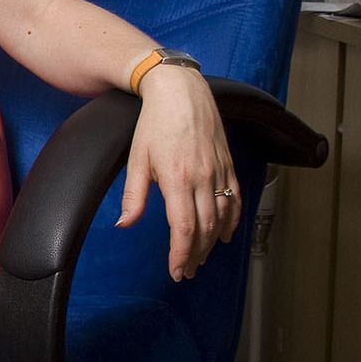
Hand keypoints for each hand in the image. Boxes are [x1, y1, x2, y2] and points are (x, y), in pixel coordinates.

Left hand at [116, 63, 238, 281]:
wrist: (181, 91)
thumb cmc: (155, 122)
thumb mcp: (137, 159)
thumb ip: (133, 196)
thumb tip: (124, 224)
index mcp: (178, 179)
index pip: (184, 228)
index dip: (181, 254)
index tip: (176, 271)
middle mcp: (203, 178)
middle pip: (206, 228)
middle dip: (196, 255)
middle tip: (186, 271)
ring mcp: (219, 171)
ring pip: (222, 217)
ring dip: (213, 243)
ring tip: (200, 258)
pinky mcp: (228, 163)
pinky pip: (235, 198)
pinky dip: (232, 220)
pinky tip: (225, 234)